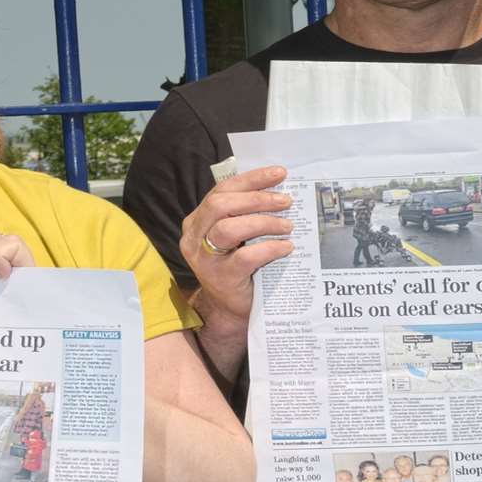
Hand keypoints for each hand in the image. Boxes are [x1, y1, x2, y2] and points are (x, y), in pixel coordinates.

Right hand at [178, 166, 295, 321]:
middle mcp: (194, 236)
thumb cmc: (237, 266)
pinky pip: (245, 256)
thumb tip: (279, 189)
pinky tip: (286, 247)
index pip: (222, 190)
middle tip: (286, 201)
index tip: (279, 173)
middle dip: (257, 198)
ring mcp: (204, 258)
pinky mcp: (220, 278)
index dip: (252, 179)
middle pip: (221, 204)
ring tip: (287, 225)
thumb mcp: (235, 235)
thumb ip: (244, 213)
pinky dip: (269, 248)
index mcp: (198, 220)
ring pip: (228, 228)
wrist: (228, 308)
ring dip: (263, 222)